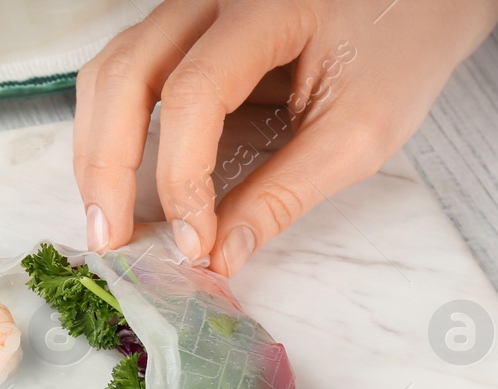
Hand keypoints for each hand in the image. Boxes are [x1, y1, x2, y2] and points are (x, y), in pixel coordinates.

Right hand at [74, 0, 497, 272]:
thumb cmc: (402, 46)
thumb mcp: (361, 130)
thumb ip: (286, 193)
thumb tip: (222, 255)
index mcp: (267, 7)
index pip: (194, 93)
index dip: (182, 178)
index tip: (193, 243)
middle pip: (124, 75)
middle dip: (107, 168)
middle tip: (111, 241)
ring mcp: (190, 7)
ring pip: (108, 72)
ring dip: (95, 151)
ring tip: (106, 221)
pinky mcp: (183, 29)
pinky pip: (122, 75)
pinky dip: (109, 133)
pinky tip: (118, 183)